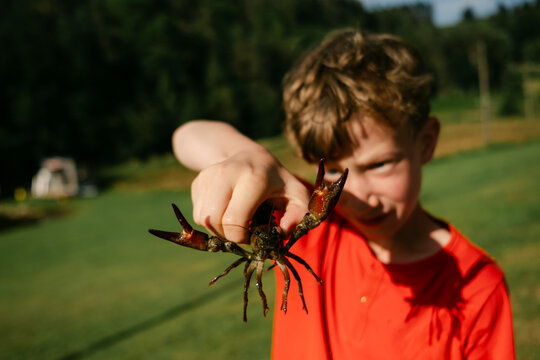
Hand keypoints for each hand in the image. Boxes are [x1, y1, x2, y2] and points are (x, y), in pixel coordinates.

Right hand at [190, 149, 309, 242]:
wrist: (251, 156)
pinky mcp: (199, 180)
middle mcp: (227, 174)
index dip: (242, 237)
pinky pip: (197, 213)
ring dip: (217, 229)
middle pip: (213, 221)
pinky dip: (210, 219)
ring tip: (235, 220)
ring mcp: (209, 175)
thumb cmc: (276, 181)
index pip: (233, 222)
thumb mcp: (296, 194)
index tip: (254, 234)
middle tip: (242, 231)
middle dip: (227, 235)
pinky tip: (226, 210)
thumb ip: (299, 215)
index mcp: (253, 179)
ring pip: (202, 219)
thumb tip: (281, 233)